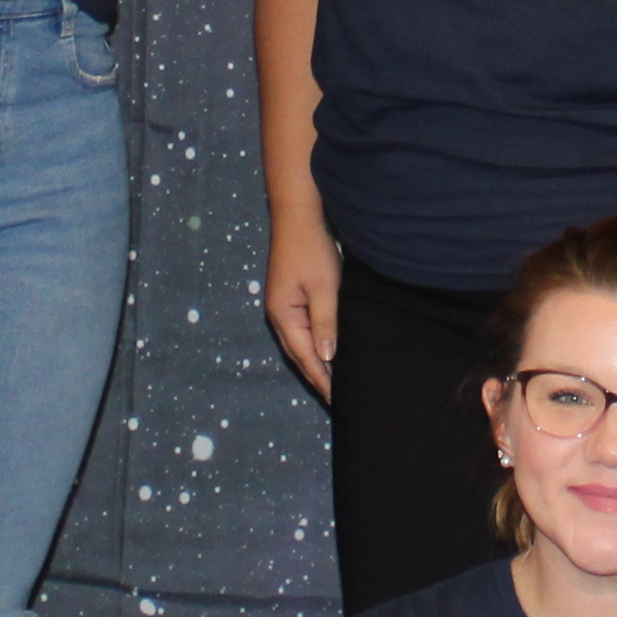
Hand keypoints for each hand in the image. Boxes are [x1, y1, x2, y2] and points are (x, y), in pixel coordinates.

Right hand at [264, 205, 341, 396]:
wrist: (298, 216)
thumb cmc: (312, 249)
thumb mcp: (323, 287)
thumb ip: (325, 323)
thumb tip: (327, 358)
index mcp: (283, 315)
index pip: (305, 357)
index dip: (322, 379)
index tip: (338, 400)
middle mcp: (279, 315)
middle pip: (298, 355)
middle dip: (317, 377)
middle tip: (338, 400)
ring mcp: (282, 306)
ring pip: (299, 344)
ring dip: (315, 363)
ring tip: (333, 382)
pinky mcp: (290, 297)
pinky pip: (303, 330)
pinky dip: (315, 345)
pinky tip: (327, 351)